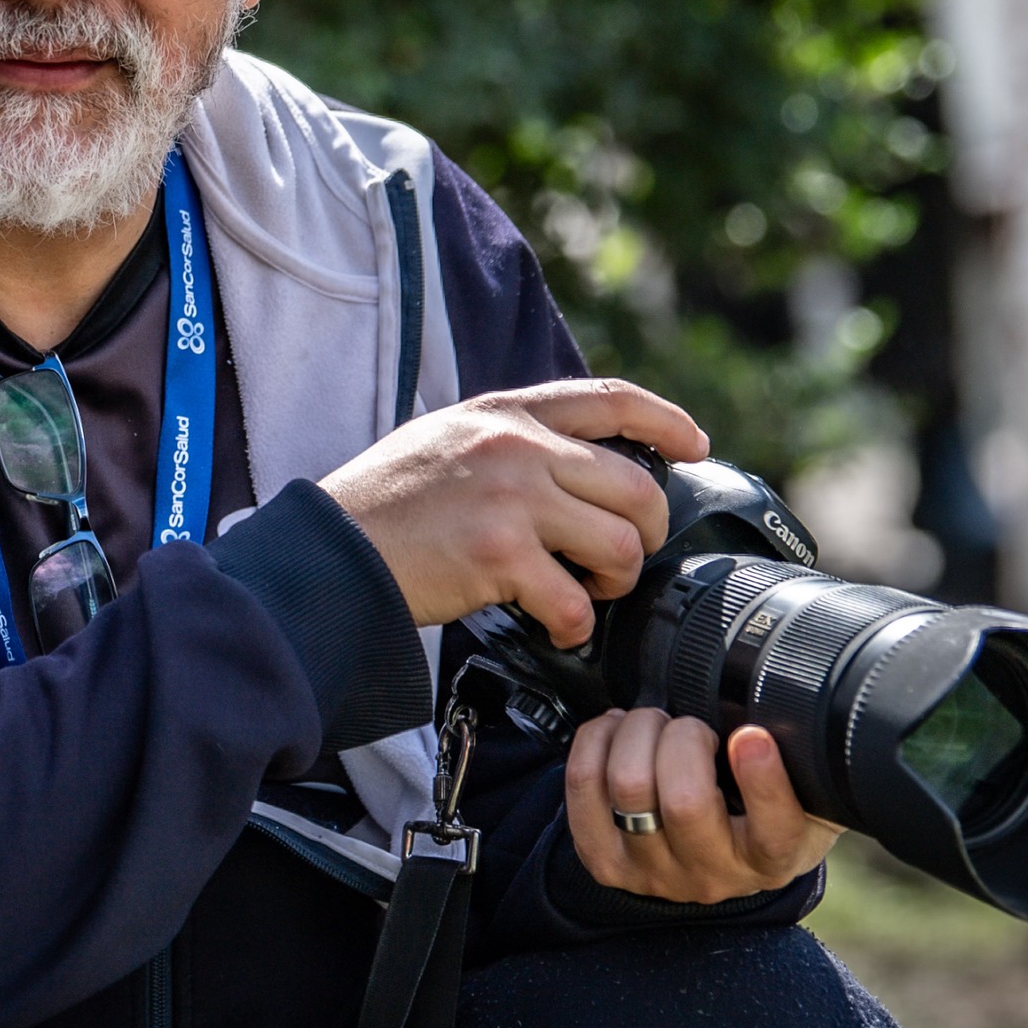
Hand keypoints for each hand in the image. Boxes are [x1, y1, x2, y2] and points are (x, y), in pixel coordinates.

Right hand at [318, 379, 709, 645]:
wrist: (331, 546)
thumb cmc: (383, 503)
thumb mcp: (447, 439)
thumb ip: (509, 441)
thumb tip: (573, 467)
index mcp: (506, 413)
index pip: (609, 399)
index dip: (666, 420)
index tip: (696, 443)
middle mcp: (517, 447)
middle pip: (636, 486)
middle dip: (648, 533)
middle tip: (622, 559)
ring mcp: (511, 499)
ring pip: (620, 544)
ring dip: (614, 581)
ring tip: (586, 594)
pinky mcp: (500, 555)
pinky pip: (574, 602)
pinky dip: (575, 626)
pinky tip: (556, 628)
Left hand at [565, 709, 843, 903]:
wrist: (717, 854)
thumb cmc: (759, 805)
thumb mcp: (805, 788)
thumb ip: (802, 754)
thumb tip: (789, 701)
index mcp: (772, 856)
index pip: (775, 830)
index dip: (762, 780)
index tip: (752, 735)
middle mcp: (714, 874)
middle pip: (685, 802)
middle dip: (682, 736)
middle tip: (689, 724)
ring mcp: (654, 873)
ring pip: (629, 788)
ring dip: (637, 733)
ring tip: (653, 723)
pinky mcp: (606, 861)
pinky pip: (583, 787)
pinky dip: (595, 741)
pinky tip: (615, 731)